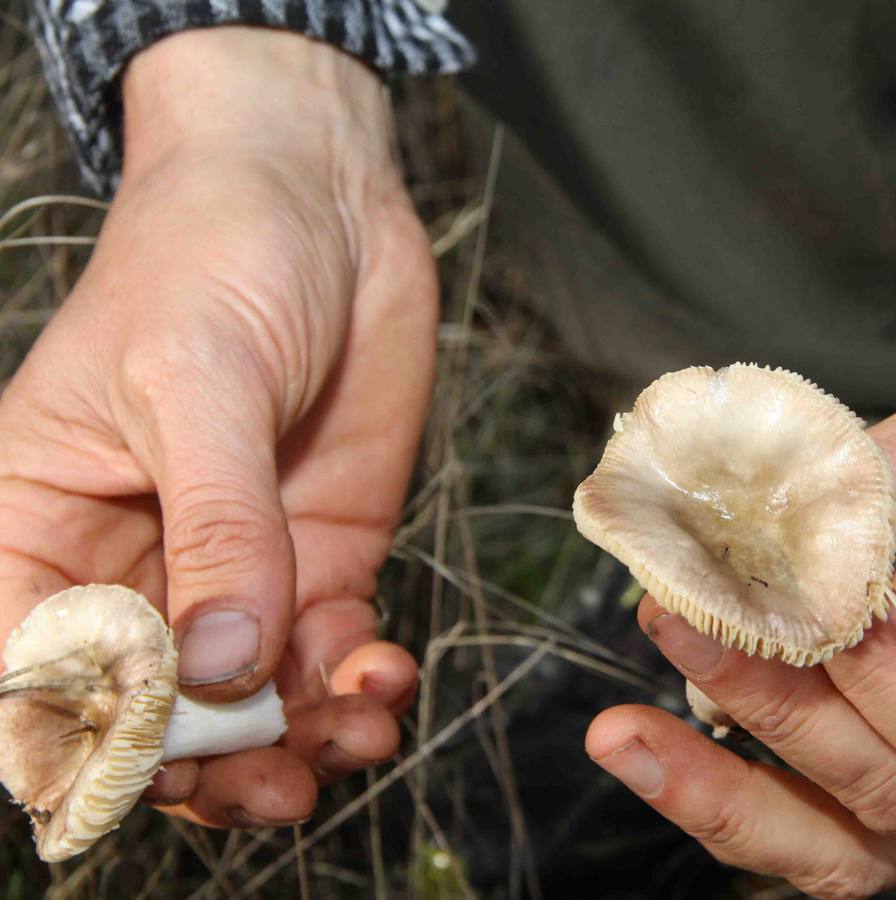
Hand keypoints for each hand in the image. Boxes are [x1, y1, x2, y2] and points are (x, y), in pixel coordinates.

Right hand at [0, 29, 435, 826]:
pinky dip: (354, 684)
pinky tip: (383, 674)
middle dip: (214, 763)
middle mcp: (127, 567)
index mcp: (32, 525)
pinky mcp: (316, 557)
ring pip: (247, 704)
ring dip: (298, 741)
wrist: (323, 203)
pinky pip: (325, 655)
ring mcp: (231, 569)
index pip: (30, 677)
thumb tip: (221, 664)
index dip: (84, 744)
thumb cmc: (215, 255)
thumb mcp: (198, 380)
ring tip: (356, 731)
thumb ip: (217, 523)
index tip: (157, 770)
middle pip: (149, 715)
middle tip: (281, 778)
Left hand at [587, 292, 895, 896]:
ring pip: (854, 842)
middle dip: (775, 706)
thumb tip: (724, 540)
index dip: (868, 671)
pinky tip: (661, 735)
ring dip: (729, 790)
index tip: (775, 580)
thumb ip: (869, 499)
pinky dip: (745, 780)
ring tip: (618, 735)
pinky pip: (834, 807)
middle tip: (672, 611)